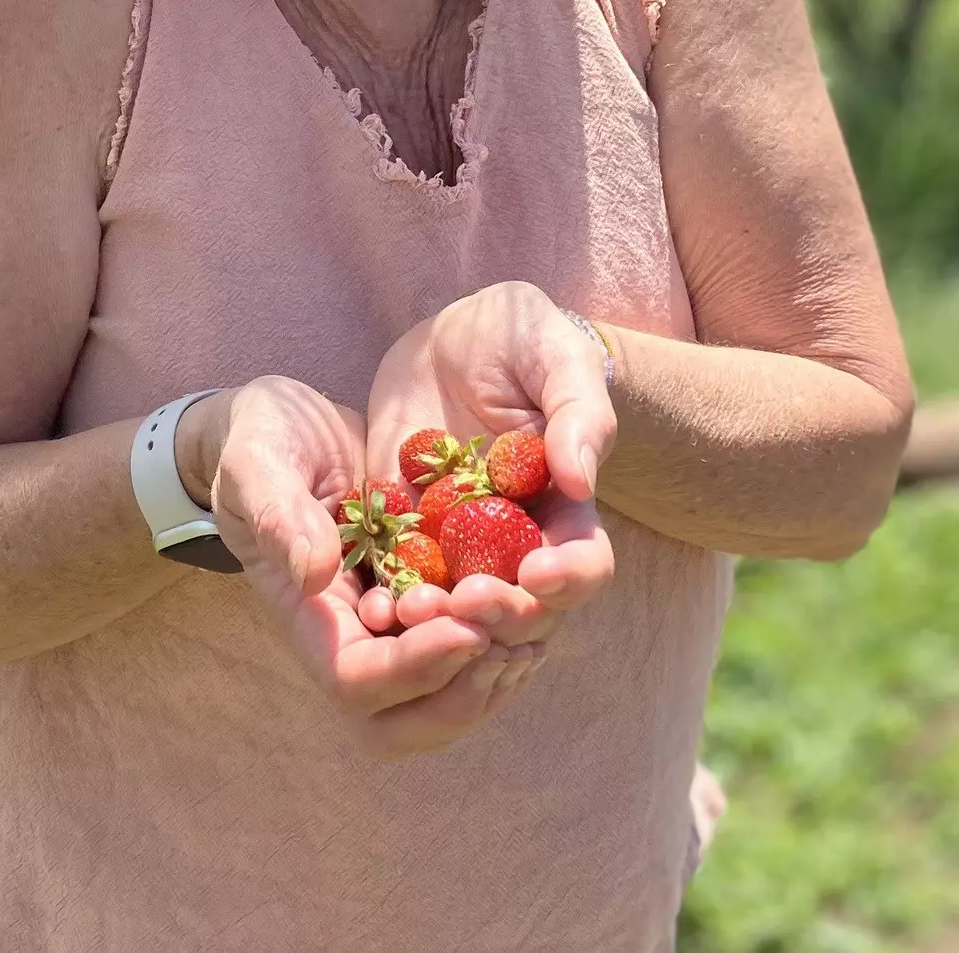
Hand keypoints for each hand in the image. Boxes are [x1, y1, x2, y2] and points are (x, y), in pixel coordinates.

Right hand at [185, 376, 544, 757]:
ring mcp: (394, 622)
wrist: (285, 424)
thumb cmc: (260, 441)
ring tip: (532, 628)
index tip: (465, 627)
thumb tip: (315, 575)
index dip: (412, 668)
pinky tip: (538, 600)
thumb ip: (278, 513)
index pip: (358, 682)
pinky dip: (506, 637)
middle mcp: (355, 634)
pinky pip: (471, 646)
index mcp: (311, 617)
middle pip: (406, 721)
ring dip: (493, 674)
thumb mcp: (257, 462)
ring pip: (447, 696)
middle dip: (461, 694)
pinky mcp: (428, 590)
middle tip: (506, 644)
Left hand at [366, 282, 616, 646]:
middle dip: (498, 613)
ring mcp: (456, 541)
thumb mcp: (554, 353)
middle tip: (465, 599)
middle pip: (522, 603)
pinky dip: (390, 599)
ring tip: (412, 609)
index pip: (583, 563)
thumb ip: (577, 410)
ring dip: (440, 621)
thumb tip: (581, 479)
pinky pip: (398, 578)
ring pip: (457, 608)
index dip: (568, 579)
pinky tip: (375, 605)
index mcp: (564, 505)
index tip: (536, 572)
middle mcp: (514, 537)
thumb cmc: (519, 337)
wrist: (448, 337)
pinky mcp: (403, 531)